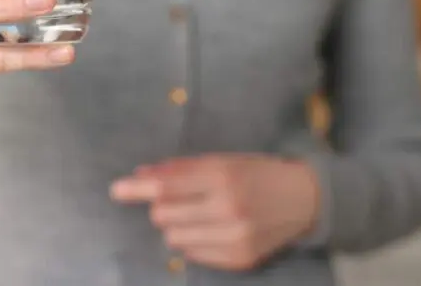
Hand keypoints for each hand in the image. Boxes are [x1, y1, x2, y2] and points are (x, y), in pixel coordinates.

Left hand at [110, 155, 319, 271]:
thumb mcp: (222, 160)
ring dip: (176, 225)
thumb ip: (181, 168)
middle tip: (177, 199)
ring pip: (174, 238)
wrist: (303, 199)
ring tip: (197, 214)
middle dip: (161, 206)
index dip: (137, 188)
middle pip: (164, 215)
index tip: (116, 190)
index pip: (166, 186)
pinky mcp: (240, 260)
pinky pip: (192, 254)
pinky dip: (193, 241)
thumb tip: (140, 176)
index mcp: (223, 176)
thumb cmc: (255, 173)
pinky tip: (212, 229)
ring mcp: (235, 238)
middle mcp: (229, 209)